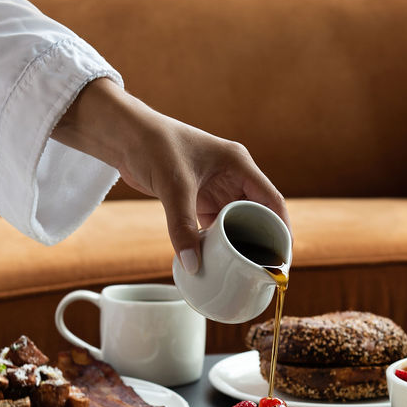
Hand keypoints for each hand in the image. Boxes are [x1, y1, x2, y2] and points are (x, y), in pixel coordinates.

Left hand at [52, 78, 288, 272]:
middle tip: (265, 271)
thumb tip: (193, 265)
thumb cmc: (152, 145)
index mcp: (239, 164)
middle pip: (258, 214)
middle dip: (262, 242)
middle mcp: (233, 176)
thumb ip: (182, 227)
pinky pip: (216, 225)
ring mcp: (217, 188)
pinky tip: (219, 261)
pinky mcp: (199, 198)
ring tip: (246, 271)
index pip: (271, 201)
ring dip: (239, 244)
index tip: (283, 257)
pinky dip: (218, 241)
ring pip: (237, 222)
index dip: (281, 229)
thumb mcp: (173, 187)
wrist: (123, 136)